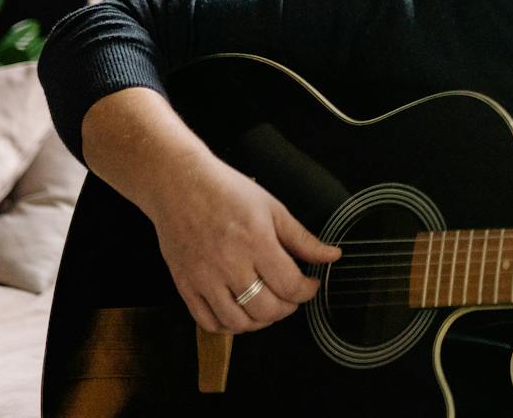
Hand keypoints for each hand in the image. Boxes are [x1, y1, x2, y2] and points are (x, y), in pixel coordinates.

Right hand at [144, 151, 341, 335]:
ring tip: (268, 306)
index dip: (307, 291)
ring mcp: (204, 279)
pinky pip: (208, 322)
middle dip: (287, 308)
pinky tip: (240, 314)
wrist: (180, 186)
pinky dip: (228, 327)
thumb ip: (303, 239)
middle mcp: (229, 265)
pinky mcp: (185, 286)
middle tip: (291, 296)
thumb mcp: (273, 208)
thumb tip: (332, 256)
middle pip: (266, 309)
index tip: (311, 285)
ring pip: (237, 322)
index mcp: (256, 243)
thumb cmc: (227, 192)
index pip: (289, 285)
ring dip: (260, 322)